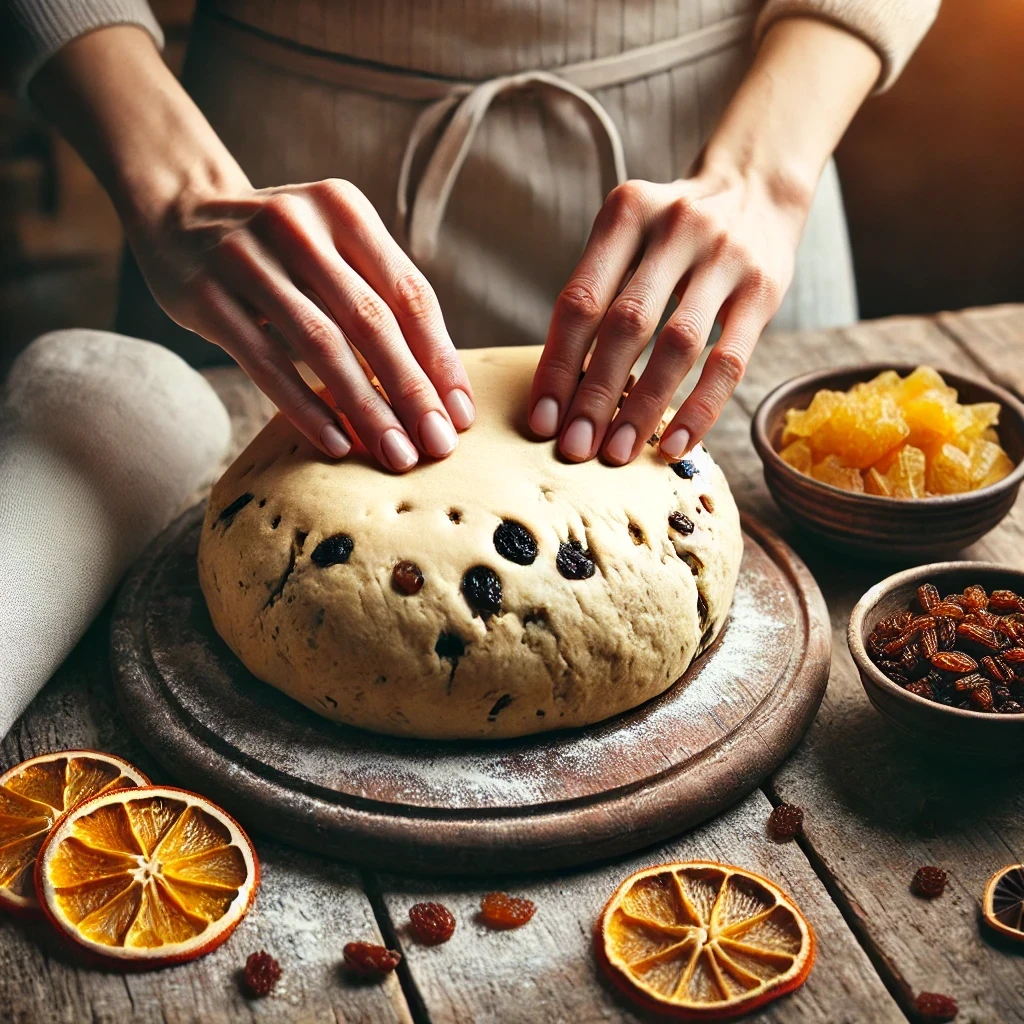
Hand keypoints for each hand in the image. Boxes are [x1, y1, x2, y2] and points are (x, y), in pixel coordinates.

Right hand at [30, 26, 474, 472]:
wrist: (177, 211)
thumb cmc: (280, 248)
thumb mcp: (332, 244)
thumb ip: (379, 295)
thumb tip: (440, 388)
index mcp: (344, 209)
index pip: (409, 293)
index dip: (441, 358)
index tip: (461, 414)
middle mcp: (300, 225)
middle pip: (372, 320)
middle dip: (411, 389)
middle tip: (437, 445)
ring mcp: (248, 258)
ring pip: (322, 344)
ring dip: (365, 406)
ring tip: (395, 453)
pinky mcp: (207, 294)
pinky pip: (266, 362)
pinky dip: (306, 406)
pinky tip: (337, 442)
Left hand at [528, 16, 881, 465]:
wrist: (758, 182)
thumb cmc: (672, 230)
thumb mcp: (628, 232)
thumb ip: (598, 290)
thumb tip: (563, 386)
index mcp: (626, 213)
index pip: (581, 300)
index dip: (558, 365)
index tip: (543, 419)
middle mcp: (674, 229)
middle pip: (626, 325)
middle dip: (595, 395)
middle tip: (575, 446)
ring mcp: (724, 258)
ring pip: (678, 346)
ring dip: (643, 406)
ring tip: (618, 452)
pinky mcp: (764, 289)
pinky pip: (729, 361)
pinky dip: (700, 408)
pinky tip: (676, 443)